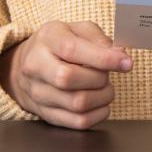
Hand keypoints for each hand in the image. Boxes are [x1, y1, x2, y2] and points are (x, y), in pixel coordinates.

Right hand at [1, 20, 131, 128]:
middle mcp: (37, 67)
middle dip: (100, 78)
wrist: (25, 65)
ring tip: (105, 88)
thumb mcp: (76, 29)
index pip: (72, 50)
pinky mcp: (45, 114)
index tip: (126, 63)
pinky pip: (77, 122)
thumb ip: (98, 39)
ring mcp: (38, 93)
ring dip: (102, 97)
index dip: (104, 58)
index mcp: (48, 40)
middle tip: (107, 75)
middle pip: (69, 79)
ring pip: (76, 104)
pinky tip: (100, 103)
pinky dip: (98, 115)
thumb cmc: (58, 44)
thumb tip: (119, 55)